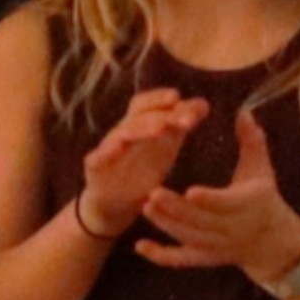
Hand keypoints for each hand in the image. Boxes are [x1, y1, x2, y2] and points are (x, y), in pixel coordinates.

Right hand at [70, 85, 209, 237]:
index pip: (146, 104)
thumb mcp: (166, 145)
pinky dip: (106, 152)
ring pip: (122, 134)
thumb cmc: (143, 167)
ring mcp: (107, 149)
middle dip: (161, 115)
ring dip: (141, 129)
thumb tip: (204, 104)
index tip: (178, 97)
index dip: (159, 98)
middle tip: (184, 120)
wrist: (117, 202)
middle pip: (137, 116)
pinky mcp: (95, 167)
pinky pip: (97, 157)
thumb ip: (181, 124)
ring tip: (159, 129)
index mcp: (140, 125)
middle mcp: (123, 132)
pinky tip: (118, 148)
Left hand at [133, 111, 299, 280]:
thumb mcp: (261, 169)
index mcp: (248, 204)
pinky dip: (160, 255)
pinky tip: (139, 245)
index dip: (209, 200)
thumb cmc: (264, 198)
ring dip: (166, 224)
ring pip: (189, 237)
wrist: (272, 242)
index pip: (227, 203)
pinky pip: (181, 259)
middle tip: (153, 193)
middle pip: (202, 222)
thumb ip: (252, 141)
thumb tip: (244, 111)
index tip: (190, 191)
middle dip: (177, 210)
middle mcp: (232, 229)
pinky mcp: (204, 258)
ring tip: (146, 205)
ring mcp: (217, 246)